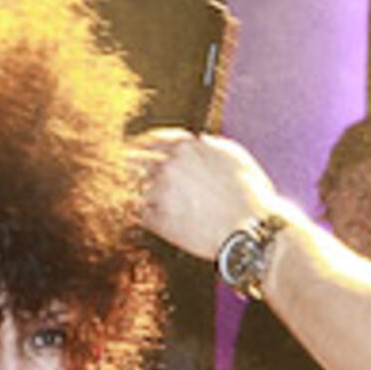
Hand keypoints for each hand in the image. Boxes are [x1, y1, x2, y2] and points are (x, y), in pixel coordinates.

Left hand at [136, 129, 282, 260]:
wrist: (253, 229)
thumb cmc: (251, 196)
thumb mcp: (234, 157)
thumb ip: (209, 146)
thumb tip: (198, 141)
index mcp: (186, 147)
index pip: (149, 140)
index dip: (139, 147)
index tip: (134, 153)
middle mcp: (169, 165)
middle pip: (131, 160)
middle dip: (124, 167)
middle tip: (117, 175)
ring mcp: (161, 193)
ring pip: (128, 187)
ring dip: (126, 191)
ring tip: (123, 198)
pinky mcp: (159, 220)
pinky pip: (136, 214)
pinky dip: (134, 215)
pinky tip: (134, 217)